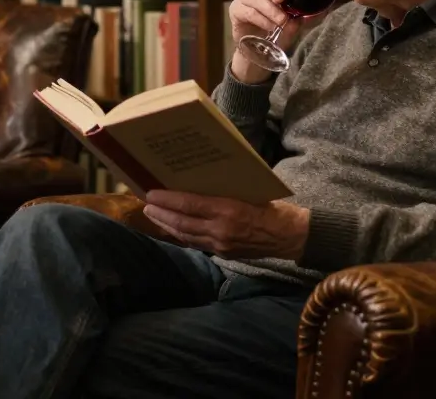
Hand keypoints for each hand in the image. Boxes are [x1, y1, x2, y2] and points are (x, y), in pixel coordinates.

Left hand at [141, 189, 309, 260]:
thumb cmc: (272, 206)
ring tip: (153, 215)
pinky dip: (182, 235)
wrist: (290, 236)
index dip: (167, 200)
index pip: (189, 205)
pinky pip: (197, 244)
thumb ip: (223, 191)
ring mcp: (221, 244)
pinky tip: (173, 229)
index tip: (151, 193)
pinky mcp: (224, 253)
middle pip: (182, 222)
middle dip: (161, 214)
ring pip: (186, 235)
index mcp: (228, 209)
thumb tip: (197, 181)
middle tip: (145, 204)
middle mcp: (221, 229)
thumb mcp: (248, 191)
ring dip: (167, 226)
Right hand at [229, 0, 300, 83]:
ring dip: (269, 9)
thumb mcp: (297, 21)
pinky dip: (260, 19)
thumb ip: (306, 13)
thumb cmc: (279, 30)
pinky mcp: (235, 10)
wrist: (261, 51)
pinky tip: (270, 27)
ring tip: (280, 21)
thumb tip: (324, 8)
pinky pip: (247, 11)